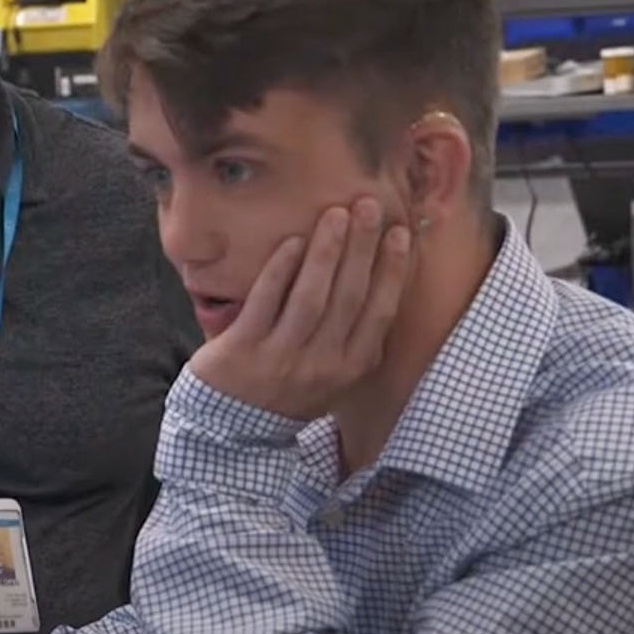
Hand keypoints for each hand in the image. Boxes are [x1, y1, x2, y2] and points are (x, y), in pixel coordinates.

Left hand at [187, 197, 410, 420]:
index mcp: (351, 367)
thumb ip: (356, 338)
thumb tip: (384, 282)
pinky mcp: (244, 349)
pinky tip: (291, 242)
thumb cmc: (289, 388)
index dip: (392, 271)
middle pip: (348, 297)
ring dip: (326, 252)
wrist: (234, 427)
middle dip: (362, 248)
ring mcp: (282, 357)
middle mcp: (321, 364)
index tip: (399, 232)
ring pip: (311, 298)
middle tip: (369, 205)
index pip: (379, 312)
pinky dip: (280, 270)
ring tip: (335, 214)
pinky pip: (266, 302)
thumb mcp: (334, 374)